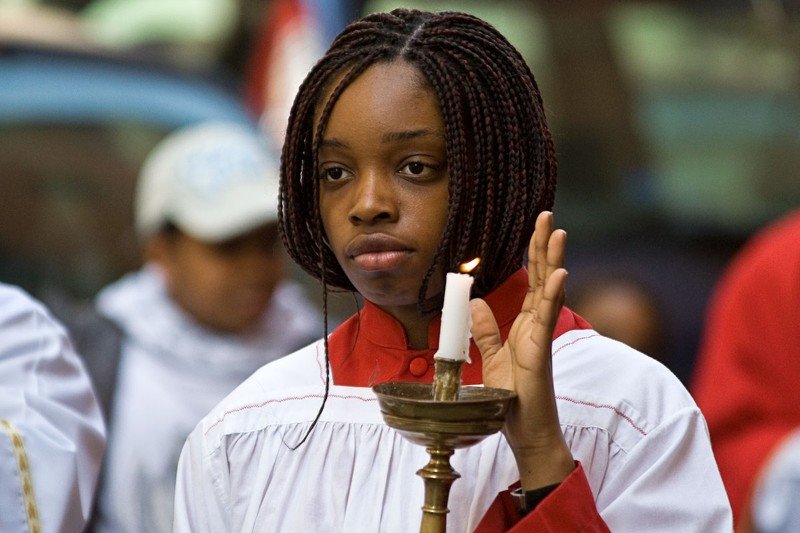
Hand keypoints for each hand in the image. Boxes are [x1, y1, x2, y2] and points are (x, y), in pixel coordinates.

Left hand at [470, 211, 574, 489]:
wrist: (526, 431)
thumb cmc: (513, 398)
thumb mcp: (491, 358)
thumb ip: (485, 330)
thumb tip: (476, 301)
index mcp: (526, 325)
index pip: (531, 281)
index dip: (534, 253)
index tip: (536, 226)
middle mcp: (537, 325)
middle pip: (542, 277)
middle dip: (544, 246)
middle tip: (547, 215)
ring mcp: (541, 336)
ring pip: (549, 291)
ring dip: (554, 261)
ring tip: (558, 232)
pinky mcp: (541, 351)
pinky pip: (547, 318)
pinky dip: (552, 295)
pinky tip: (559, 274)